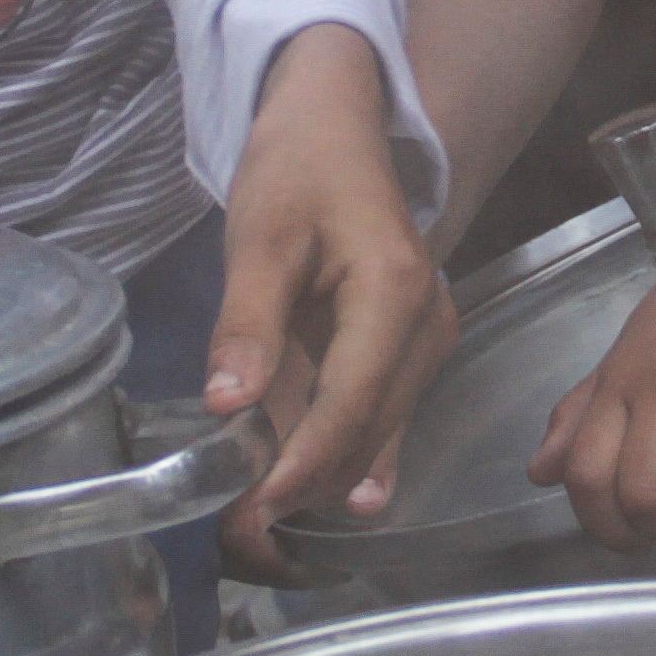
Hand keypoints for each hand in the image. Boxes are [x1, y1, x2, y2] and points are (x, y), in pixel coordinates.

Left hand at [206, 27, 456, 578]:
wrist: (337, 124)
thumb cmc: (297, 170)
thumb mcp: (258, 235)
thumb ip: (247, 323)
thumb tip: (227, 407)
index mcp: (394, 292)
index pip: (351, 404)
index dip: (302, 467)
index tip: (253, 511)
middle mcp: (427, 323)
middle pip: (371, 432)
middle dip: (308, 487)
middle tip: (238, 531)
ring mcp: (428, 338)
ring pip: (379, 434)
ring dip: (322, 479)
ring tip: (255, 519)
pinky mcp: (414, 348)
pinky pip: (382, 417)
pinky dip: (340, 454)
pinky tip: (302, 493)